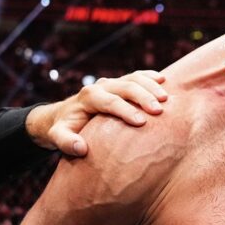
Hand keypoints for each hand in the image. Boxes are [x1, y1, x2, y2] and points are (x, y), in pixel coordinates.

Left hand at [25, 70, 167, 155]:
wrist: (64, 114)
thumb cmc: (65, 128)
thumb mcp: (58, 136)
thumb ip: (65, 142)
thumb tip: (81, 148)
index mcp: (88, 97)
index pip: (109, 101)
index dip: (126, 110)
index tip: (141, 123)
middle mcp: (100, 86)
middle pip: (125, 86)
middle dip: (143, 97)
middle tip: (159, 110)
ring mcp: (111, 83)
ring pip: (134, 78)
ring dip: (151, 86)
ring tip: (166, 98)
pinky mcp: (120, 83)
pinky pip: (137, 76)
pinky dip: (150, 76)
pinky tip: (164, 80)